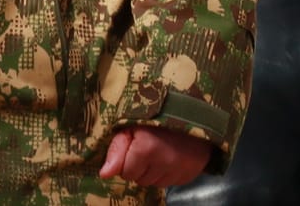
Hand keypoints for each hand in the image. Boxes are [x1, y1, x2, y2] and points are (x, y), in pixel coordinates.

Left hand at [98, 125, 212, 187]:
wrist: (194, 115)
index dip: (127, 159)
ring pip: (152, 183)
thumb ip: (117, 149)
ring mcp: (177, 172)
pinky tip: (169, 158)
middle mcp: (163, 163)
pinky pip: (167, 183)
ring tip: (159, 151)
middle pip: (138, 179)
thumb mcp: (132, 125)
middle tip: (147, 148)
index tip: (134, 146)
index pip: (125, 172)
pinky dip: (165, 174)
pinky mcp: (187, 177)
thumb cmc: (158, 117)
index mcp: (146, 149)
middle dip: (138, 167)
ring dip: (151, 171)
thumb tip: (104, 174)